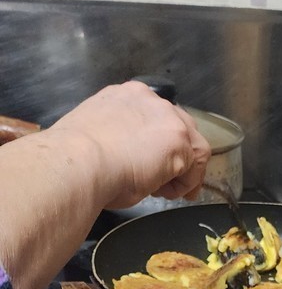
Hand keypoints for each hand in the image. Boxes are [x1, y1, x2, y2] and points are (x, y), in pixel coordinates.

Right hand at [47, 80, 211, 207]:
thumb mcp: (102, 137)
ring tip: (164, 190)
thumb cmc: (80, 159)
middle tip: (165, 181)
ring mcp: (167, 118)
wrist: (79, 163)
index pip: (156, 118)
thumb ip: (121, 137)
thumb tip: (129, 156)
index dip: (159, 144)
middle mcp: (150, 100)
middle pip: (180, 127)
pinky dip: (184, 184)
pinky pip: (194, 167)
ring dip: (183, 171)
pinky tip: (163, 192)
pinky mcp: (179, 140)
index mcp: (127, 96)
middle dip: (178, 155)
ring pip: (193, 146)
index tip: (152, 165)